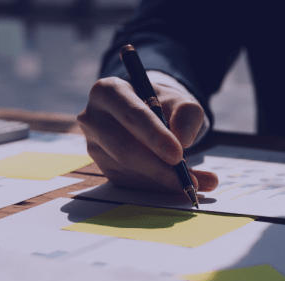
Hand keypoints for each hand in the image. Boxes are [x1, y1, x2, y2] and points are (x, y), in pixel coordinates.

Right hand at [77, 77, 218, 192]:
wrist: (145, 114)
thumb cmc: (161, 105)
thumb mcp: (179, 102)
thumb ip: (187, 115)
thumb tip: (184, 139)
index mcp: (108, 91)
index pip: (131, 115)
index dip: (154, 136)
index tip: (177, 155)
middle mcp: (93, 118)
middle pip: (124, 147)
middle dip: (157, 166)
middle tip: (186, 179)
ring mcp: (94, 145)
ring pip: (127, 168)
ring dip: (160, 179)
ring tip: (191, 182)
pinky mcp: (102, 166)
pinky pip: (128, 181)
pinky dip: (154, 185)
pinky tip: (173, 183)